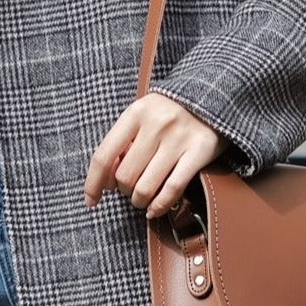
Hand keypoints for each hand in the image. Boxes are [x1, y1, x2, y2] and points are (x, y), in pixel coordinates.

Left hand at [84, 92, 230, 218]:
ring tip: (142, 200)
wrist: (214, 95)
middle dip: (123, 191)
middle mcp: (156, 124)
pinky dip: (159, 206)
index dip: (94, 183)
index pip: (104, 155)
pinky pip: (172, 189)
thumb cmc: (171, 112)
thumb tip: (106, 180)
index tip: (91, 201)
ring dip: (139, 201)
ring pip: (146, 186)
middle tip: (130, 190)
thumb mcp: (143, 116)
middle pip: (125, 176)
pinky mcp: (199, 151)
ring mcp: (179, 138)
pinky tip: (154, 211)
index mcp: (136, 113)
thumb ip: (124, 142)